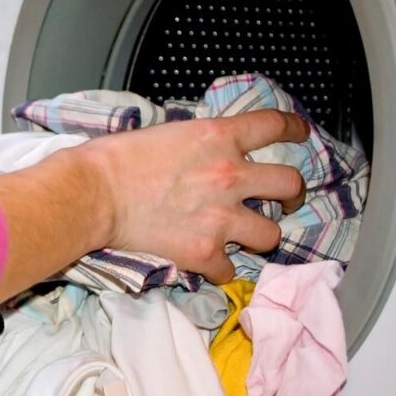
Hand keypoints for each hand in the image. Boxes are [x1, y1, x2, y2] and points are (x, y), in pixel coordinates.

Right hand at [75, 109, 307, 281]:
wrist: (94, 194)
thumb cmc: (115, 160)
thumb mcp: (166, 133)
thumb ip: (198, 142)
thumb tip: (204, 152)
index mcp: (218, 138)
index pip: (274, 125)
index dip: (294, 129)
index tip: (301, 134)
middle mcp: (230, 175)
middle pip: (289, 183)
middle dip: (292, 194)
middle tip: (285, 200)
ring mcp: (221, 217)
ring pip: (271, 234)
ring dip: (262, 236)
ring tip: (249, 238)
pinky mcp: (204, 251)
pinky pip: (229, 270)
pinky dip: (221, 269)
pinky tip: (210, 264)